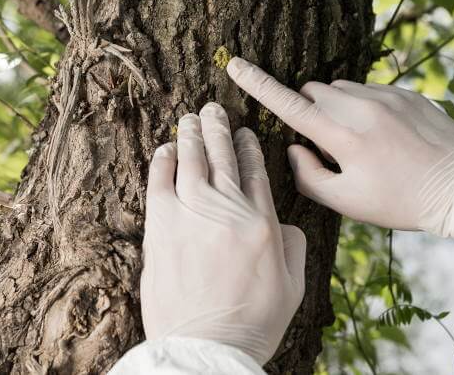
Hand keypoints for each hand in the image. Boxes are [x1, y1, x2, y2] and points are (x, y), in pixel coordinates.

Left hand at [142, 102, 306, 364]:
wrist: (205, 346)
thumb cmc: (253, 322)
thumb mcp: (293, 287)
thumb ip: (293, 246)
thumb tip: (282, 222)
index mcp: (261, 222)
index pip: (255, 170)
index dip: (248, 146)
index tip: (244, 131)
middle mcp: (226, 209)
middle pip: (222, 156)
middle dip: (218, 128)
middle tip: (214, 109)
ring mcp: (190, 214)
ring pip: (191, 160)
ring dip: (191, 134)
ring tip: (190, 117)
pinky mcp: (161, 226)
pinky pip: (160, 181)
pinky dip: (163, 160)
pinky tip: (166, 148)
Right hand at [227, 57, 453, 240]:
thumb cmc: (400, 201)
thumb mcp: (347, 202)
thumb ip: (308, 175)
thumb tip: (294, 148)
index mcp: (343, 136)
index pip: (289, 104)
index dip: (258, 84)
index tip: (235, 64)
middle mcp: (362, 108)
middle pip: (313, 92)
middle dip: (308, 110)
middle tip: (327, 145)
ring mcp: (386, 96)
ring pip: (339, 89)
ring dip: (335, 107)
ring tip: (359, 141)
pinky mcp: (406, 92)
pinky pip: (367, 90)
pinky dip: (362, 107)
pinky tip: (383, 135)